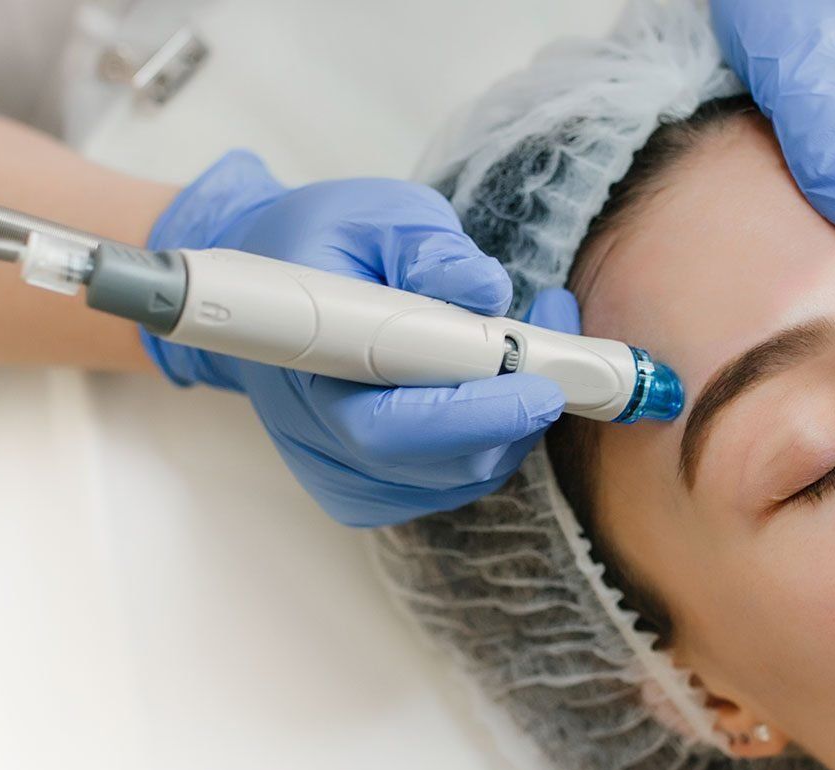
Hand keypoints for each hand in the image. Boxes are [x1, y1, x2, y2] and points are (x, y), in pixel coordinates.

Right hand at [143, 149, 565, 526]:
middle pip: (441, 462)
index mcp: (308, 369)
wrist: (275, 292)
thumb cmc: (324, 246)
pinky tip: (499, 386)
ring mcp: (344, 475)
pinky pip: (454, 483)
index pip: (392, 425)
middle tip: (559, 356)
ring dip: (513, 421)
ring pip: (460, 477)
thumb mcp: (375, 215)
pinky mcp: (371, 490)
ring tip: (532, 347)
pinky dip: (493, 440)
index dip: (473, 414)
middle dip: (515, 414)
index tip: (539, 385)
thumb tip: (484, 289)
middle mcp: (320, 439)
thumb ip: (428, 247)